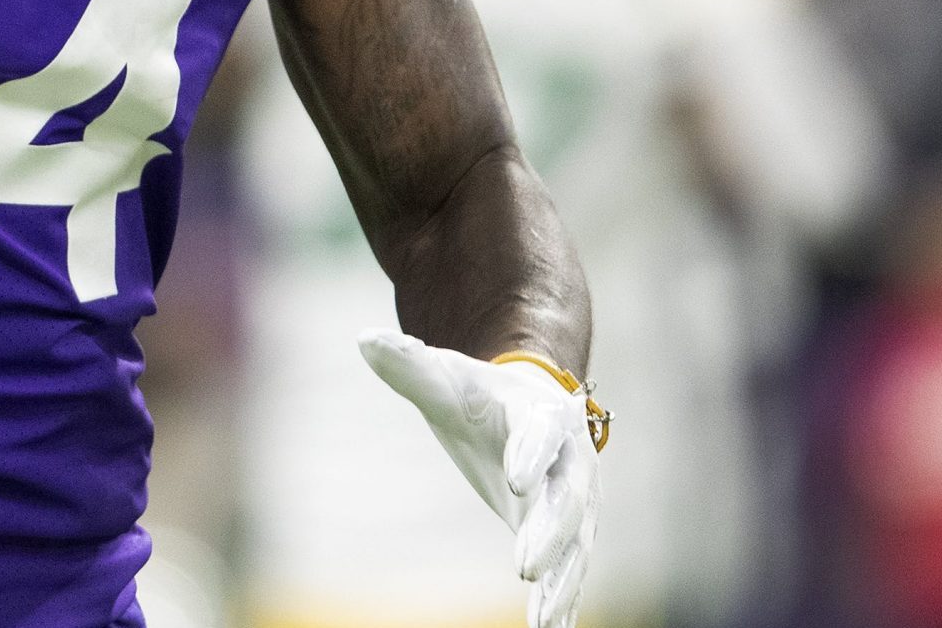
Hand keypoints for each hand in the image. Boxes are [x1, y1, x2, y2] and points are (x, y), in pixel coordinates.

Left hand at [360, 330, 600, 627]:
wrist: (532, 409)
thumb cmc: (483, 396)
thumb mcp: (447, 378)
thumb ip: (409, 364)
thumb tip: (364, 341)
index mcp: (544, 417)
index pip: (543, 433)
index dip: (533, 452)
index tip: (515, 475)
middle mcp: (572, 464)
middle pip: (568, 500)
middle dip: (550, 533)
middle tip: (525, 567)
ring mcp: (576, 506)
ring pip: (576, 547)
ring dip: (565, 583)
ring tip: (545, 619)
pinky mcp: (569, 539)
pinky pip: (570, 574)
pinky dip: (564, 604)